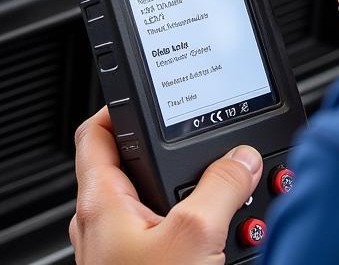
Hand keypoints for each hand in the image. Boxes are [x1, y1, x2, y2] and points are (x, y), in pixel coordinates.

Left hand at [70, 107, 261, 263]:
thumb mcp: (196, 234)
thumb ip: (222, 186)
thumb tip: (242, 158)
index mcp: (101, 203)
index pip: (97, 130)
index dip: (121, 103)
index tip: (152, 90)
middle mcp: (103, 225)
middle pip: (134, 164)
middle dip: (175, 151)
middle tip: (204, 140)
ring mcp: (120, 250)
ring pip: (154, 201)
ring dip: (190, 191)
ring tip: (222, 188)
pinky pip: (165, 231)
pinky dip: (193, 224)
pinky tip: (219, 232)